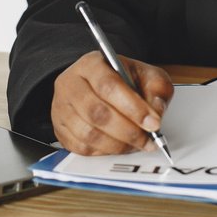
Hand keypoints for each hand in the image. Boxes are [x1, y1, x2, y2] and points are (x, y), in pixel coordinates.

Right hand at [50, 51, 173, 154]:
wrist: (96, 84)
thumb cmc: (121, 79)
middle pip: (97, 112)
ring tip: (136, 144)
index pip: (109, 86)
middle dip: (128, 131)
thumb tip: (156, 112)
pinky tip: (119, 146)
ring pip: (88, 134)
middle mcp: (71, 84)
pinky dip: (104, 152)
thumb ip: (156, 88)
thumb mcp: (144, 74)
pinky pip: (81, 148)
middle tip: (148, 139)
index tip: (154, 123)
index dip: (133, 108)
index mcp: (91, 64)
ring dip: (118, 145)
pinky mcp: (60, 129)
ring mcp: (61, 108)